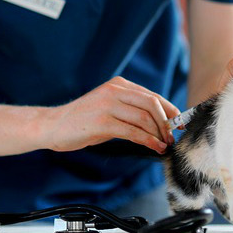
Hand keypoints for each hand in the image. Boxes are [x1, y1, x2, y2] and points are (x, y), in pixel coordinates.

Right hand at [45, 76, 179, 153]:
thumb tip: (158, 123)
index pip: (152, 95)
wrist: (53, 126)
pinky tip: (155, 147)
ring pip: (145, 118)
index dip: (169, 110)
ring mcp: (108, 105)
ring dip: (159, 133)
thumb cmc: (83, 120)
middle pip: (152, 104)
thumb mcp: (108, 108)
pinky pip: (133, 131)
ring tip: (164, 145)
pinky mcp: (102, 122)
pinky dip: (148, 140)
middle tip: (172, 137)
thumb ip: (130, 110)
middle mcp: (115, 91)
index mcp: (119, 85)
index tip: (178, 124)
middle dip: (167, 122)